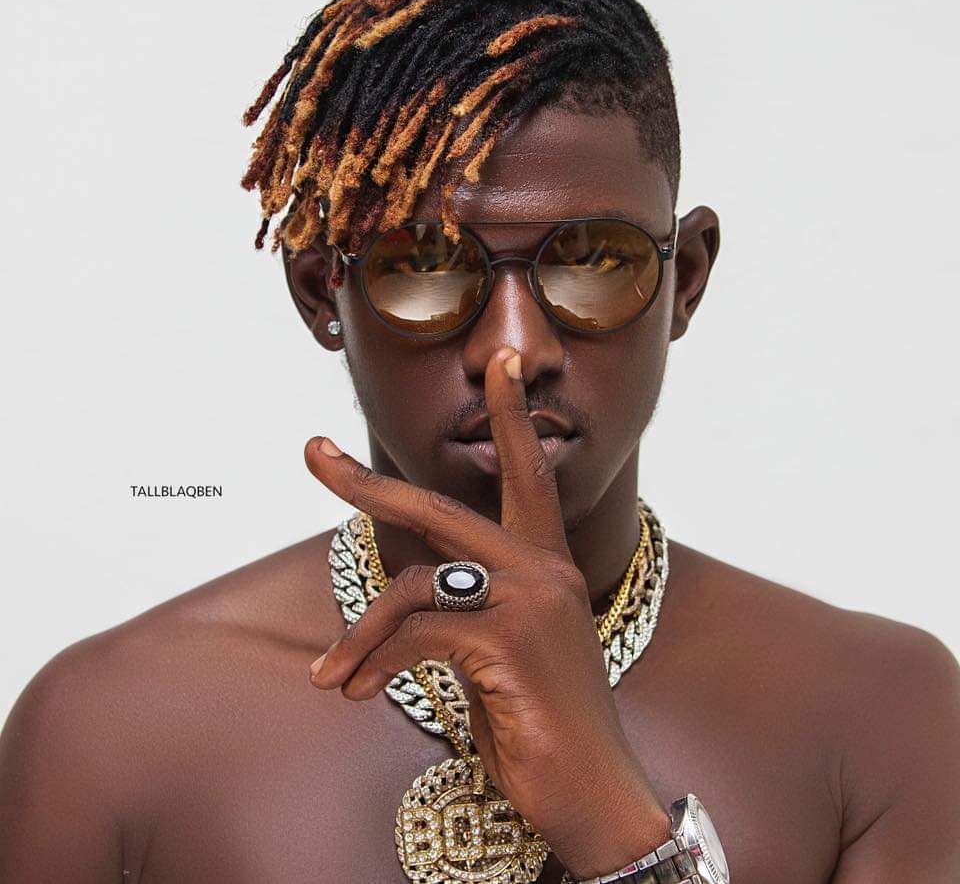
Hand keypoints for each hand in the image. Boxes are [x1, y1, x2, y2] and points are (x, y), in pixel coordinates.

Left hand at [304, 346, 670, 877]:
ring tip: (331, 678)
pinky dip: (372, 664)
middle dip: (369, 483)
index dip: (513, 415)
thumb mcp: (506, 653)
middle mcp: (544, 569)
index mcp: (547, 564)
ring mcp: (530, 601)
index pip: (530, 472)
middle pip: (441, 507)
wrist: (597, 795)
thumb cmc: (545, 724)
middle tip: (314, 453)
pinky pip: (415, 636)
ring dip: (359, 637)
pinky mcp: (510, 642)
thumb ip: (468, 610)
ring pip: (412, 587)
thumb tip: (398, 604)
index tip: (502, 364)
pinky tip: (354, 693)